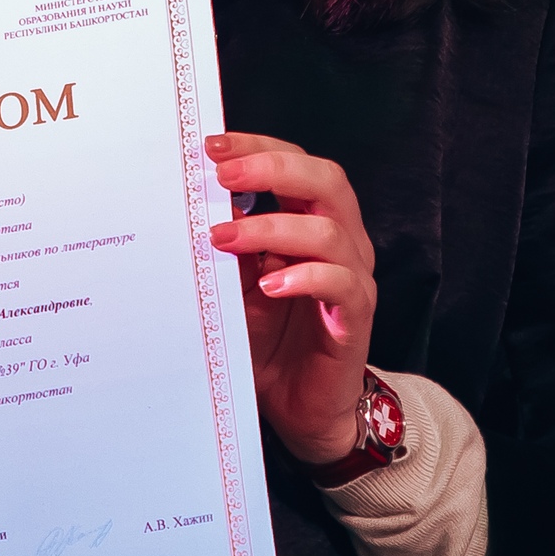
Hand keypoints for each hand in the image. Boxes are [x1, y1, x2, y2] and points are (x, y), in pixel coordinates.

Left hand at [205, 133, 376, 465]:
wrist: (302, 408)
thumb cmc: (269, 340)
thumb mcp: (236, 284)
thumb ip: (229, 242)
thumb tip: (197, 200)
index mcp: (314, 221)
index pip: (298, 163)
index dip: (259, 147)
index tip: (212, 146)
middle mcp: (342, 241)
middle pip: (326, 180)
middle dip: (272, 169)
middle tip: (223, 175)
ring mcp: (353, 278)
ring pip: (327, 231)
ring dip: (271, 229)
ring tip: (223, 239)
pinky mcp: (356, 317)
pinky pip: (341, 284)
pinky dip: (303, 278)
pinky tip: (268, 287)